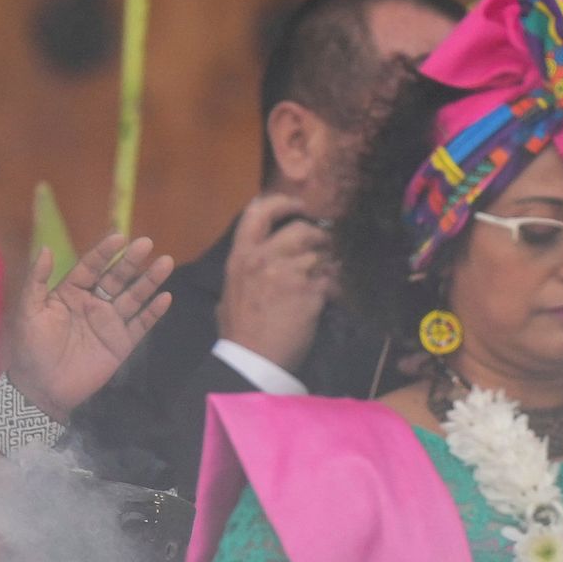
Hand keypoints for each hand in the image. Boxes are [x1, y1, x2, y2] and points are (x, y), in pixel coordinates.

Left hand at [6, 231, 178, 417]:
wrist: (43, 388)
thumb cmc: (32, 349)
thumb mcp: (29, 311)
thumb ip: (37, 280)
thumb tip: (44, 248)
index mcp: (71, 293)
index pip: (91, 267)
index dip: (104, 252)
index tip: (119, 236)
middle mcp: (93, 303)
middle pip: (116, 278)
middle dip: (131, 261)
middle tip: (147, 243)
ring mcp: (110, 323)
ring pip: (133, 297)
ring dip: (149, 280)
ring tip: (165, 262)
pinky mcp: (122, 344)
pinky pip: (141, 325)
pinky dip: (153, 312)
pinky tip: (165, 297)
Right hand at [215, 192, 334, 374]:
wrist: (253, 359)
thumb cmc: (239, 330)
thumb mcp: (230, 291)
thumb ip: (245, 269)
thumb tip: (256, 260)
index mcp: (241, 256)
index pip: (258, 212)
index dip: (282, 202)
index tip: (298, 205)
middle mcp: (264, 258)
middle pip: (300, 230)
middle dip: (317, 236)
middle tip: (324, 245)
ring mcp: (289, 274)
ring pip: (319, 257)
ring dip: (326, 266)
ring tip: (324, 278)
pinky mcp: (310, 293)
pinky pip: (329, 281)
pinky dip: (332, 288)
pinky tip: (328, 297)